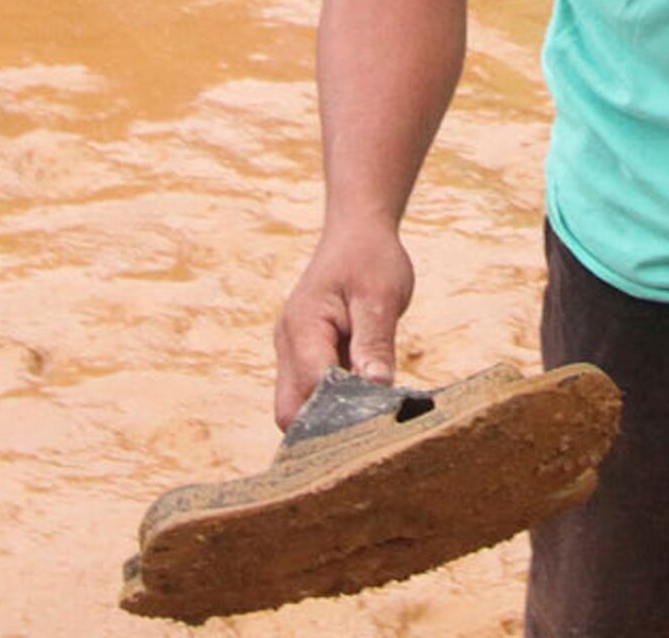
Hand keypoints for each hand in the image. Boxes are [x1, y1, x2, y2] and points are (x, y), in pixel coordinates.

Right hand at [273, 220, 416, 428]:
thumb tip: (377, 387)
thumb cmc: (370, 258)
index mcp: (303, 329)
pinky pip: (312, 392)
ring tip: (375, 424)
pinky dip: (336, 404)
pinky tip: (370, 407)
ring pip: (299, 405)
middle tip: (371, 436)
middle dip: (324, 430)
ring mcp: (294, 351)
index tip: (376, 426)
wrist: (357, 232)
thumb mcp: (379, 296)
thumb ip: (375, 342)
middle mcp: (289, 344)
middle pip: (290, 411)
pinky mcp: (306, 355)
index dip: (339, 414)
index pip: (310, 391)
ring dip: (332, 418)